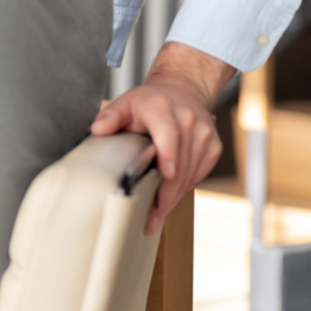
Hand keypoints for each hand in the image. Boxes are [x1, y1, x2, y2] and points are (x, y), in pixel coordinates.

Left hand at [92, 41, 234, 234]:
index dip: (169, 155)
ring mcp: (204, 135)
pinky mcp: (213, 148)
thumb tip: (97, 129)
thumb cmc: (149, 102)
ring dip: (172, 197)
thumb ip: (110, 116)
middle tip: (149, 219)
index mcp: (163, 109)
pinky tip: (167, 196)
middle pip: (179, 164)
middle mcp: (189, 121)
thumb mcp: (125, 103)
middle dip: (165, 195)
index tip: (165, 174)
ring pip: (189, 175)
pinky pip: (197, 175)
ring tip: (154, 215)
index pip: (169, 134)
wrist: (182, 91)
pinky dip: (182, 188)